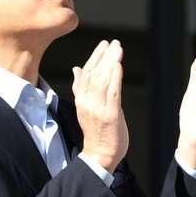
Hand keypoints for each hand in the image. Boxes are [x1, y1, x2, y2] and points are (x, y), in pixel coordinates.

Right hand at [73, 40, 128, 172]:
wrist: (100, 154)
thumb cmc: (96, 131)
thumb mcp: (85, 106)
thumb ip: (81, 87)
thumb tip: (76, 68)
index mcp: (82, 98)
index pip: (87, 72)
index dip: (95, 56)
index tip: (104, 44)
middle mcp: (87, 101)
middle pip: (95, 73)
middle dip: (105, 55)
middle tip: (113, 42)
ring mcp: (98, 108)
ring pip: (103, 80)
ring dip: (111, 62)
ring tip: (118, 48)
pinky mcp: (110, 114)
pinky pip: (112, 92)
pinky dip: (115, 77)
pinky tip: (118, 65)